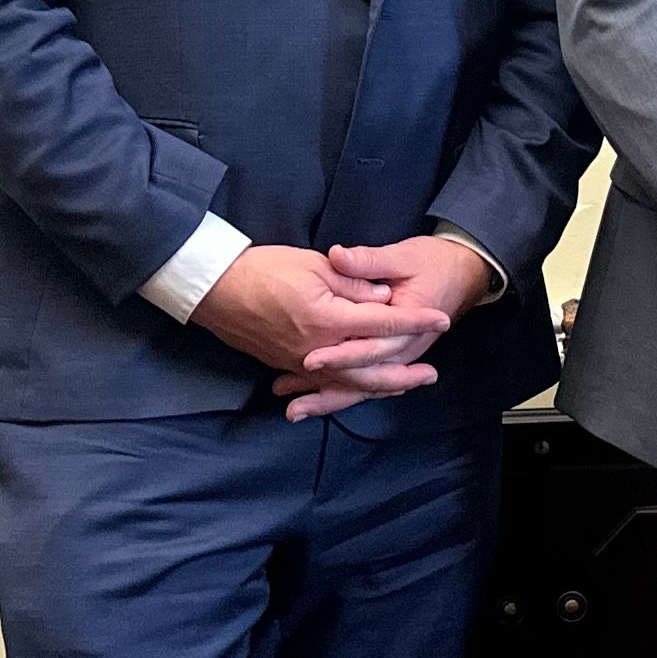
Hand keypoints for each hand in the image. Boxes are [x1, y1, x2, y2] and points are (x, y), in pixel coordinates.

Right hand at [192, 243, 450, 414]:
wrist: (215, 288)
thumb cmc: (263, 269)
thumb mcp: (313, 264)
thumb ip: (353, 283)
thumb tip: (384, 298)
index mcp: (327, 319)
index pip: (382, 322)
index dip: (415, 321)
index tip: (442, 320)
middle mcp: (317, 349)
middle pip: (370, 370)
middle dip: (404, 373)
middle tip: (432, 375)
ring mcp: (300, 362)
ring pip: (348, 385)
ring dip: (380, 388)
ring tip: (406, 388)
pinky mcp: (287, 366)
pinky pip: (324, 386)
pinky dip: (347, 392)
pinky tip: (361, 392)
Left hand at [258, 234, 496, 420]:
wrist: (465, 273)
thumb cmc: (435, 263)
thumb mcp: (404, 256)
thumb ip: (369, 261)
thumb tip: (338, 257)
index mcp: (407, 326)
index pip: (370, 346)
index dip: (339, 354)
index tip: (310, 359)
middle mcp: (403, 348)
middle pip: (362, 376)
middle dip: (326, 388)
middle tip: (290, 394)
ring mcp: (398, 356)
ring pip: (362, 387)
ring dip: (328, 399)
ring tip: (294, 410)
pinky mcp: (392, 357)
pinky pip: (366, 384)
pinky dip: (340, 395)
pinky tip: (314, 401)